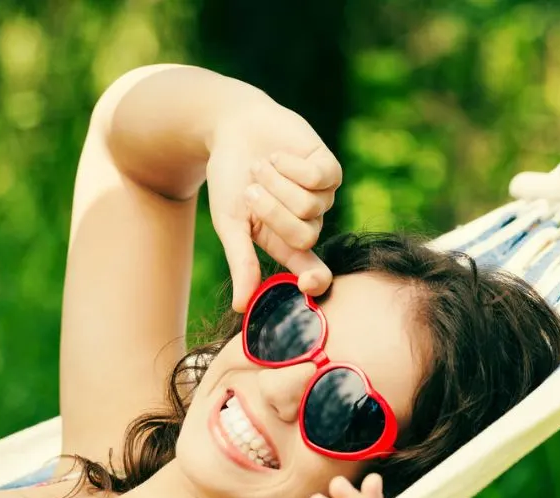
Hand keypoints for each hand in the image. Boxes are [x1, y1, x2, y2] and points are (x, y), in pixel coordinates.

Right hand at [206, 94, 341, 310]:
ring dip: (276, 182)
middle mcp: (308, 224)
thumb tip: (241, 307)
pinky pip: (319, 177)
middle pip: (303, 234)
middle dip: (272, 210)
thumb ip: (241, 262)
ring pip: (309, 205)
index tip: (306, 283)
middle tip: (250, 189)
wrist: (232, 128)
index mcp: (286, 245)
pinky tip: (278, 156)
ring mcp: (322, 197)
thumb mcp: (230, 224)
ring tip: (260, 167)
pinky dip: (290, 165)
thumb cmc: (229, 179)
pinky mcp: (329, 169)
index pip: (313, 274)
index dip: (315, 282)